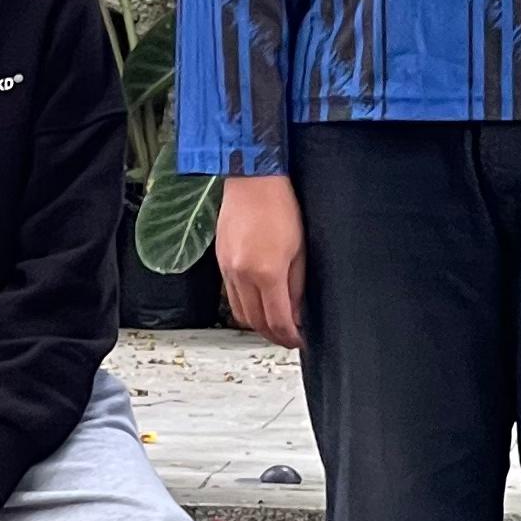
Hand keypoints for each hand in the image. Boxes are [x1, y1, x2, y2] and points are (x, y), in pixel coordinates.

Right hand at [217, 175, 305, 350]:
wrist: (252, 180)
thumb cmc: (280, 206)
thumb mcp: (300, 249)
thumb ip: (296, 285)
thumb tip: (296, 311)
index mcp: (267, 273)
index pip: (278, 320)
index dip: (289, 336)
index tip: (298, 341)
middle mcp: (243, 275)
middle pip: (256, 322)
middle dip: (273, 335)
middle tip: (287, 338)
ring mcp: (228, 269)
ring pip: (240, 312)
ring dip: (256, 324)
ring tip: (272, 324)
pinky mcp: (220, 261)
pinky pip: (231, 295)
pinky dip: (244, 306)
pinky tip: (257, 303)